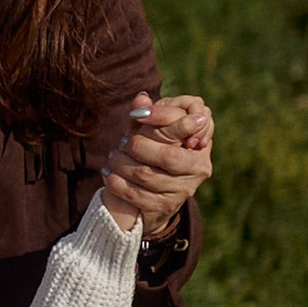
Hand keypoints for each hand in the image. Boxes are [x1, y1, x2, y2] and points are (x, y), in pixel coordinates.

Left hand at [98, 90, 212, 237]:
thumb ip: (148, 114)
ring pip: (147, 175)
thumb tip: (141, 98)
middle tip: (123, 141)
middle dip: (139, 146)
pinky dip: (117, 183)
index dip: (162, 117)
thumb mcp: (151, 131)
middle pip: (167, 156)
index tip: (136, 116)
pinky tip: (108, 174)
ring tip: (111, 157)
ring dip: (122, 164)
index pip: (187, 127)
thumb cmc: (153, 151)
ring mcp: (183, 190)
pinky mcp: (165, 208)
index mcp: (200, 144)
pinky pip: (137, 195)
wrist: (149, 194)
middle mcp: (198, 168)